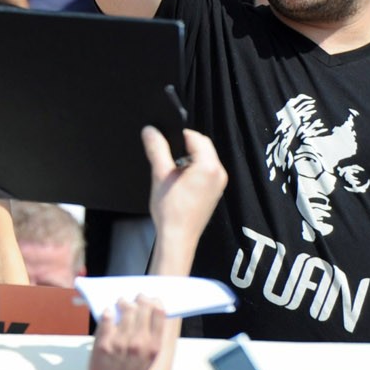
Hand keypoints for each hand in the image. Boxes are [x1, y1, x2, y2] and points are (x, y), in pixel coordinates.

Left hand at [82, 297, 166, 369]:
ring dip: (124, 302)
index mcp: (153, 348)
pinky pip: (107, 319)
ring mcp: (120, 342)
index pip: (159, 314)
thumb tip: (149, 316)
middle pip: (142, 308)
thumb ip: (150, 341)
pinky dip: (108, 313)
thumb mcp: (149, 362)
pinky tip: (109, 311)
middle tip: (138, 296)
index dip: (155, 303)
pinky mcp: (103, 343)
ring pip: (125, 309)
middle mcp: (138, 343)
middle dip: (140, 298)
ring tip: (122, 301)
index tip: (152, 299)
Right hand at [142, 126, 226, 274]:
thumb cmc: (171, 212)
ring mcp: (218, 184)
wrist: (177, 238)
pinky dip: (194, 169)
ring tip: (172, 172)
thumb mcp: (160, 175)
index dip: (178, 135)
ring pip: (205, 159)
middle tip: (167, 156)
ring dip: (189, 158)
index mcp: (208, 167)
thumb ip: (156, 149)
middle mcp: (218, 174)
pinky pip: (206, 171)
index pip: (195, 137)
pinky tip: (179, 182)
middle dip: (184, 146)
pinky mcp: (215, 192)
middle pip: (203, 147)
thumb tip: (150, 131)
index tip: (164, 140)